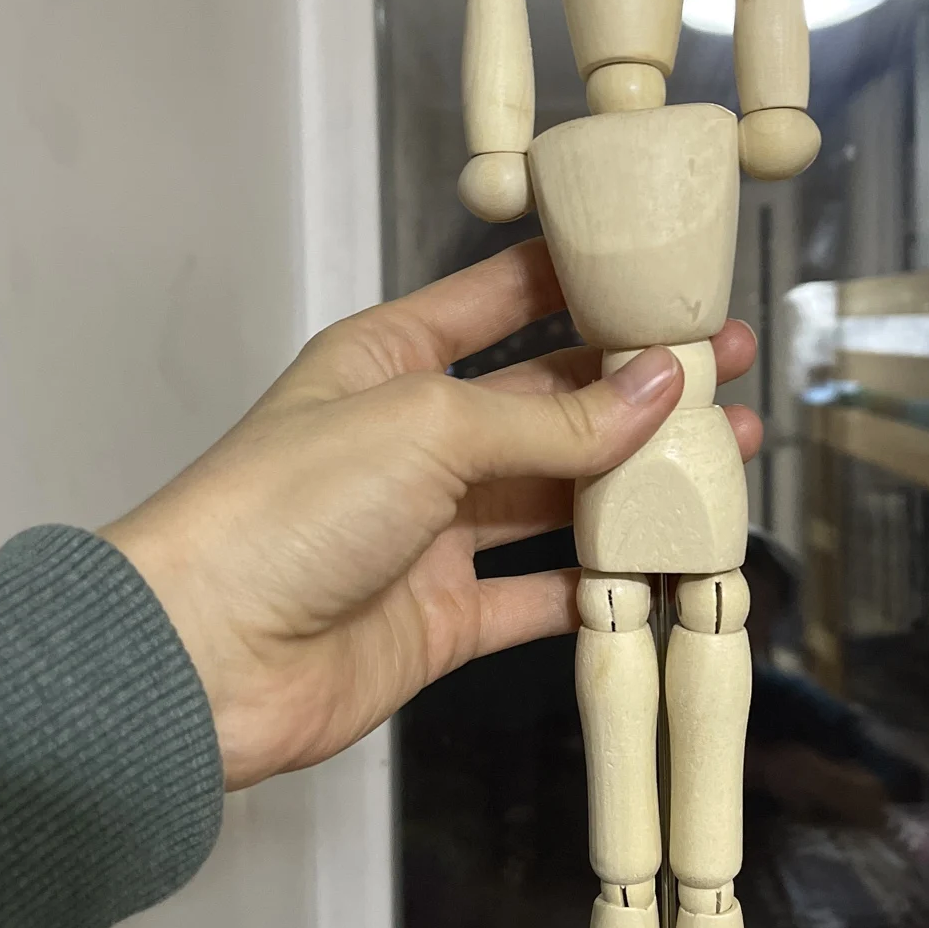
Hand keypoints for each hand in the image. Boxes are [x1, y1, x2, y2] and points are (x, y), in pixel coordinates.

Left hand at [102, 239, 761, 789]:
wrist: (203, 656)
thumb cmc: (289, 507)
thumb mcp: (428, 425)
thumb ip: (553, 418)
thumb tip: (659, 387)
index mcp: (391, 360)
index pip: (500, 299)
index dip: (582, 282)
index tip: (666, 272)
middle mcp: (414, 439)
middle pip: (546, 404)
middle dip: (634, 391)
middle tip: (725, 375)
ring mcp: (429, 532)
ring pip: (554, 499)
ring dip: (637, 486)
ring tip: (725, 467)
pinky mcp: (441, 617)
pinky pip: (540, 596)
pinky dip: (603, 589)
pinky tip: (671, 572)